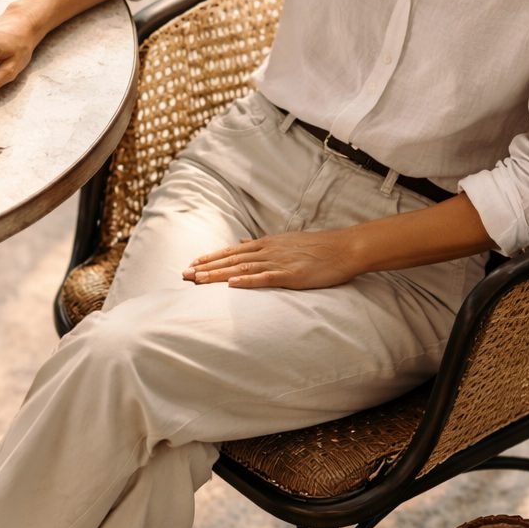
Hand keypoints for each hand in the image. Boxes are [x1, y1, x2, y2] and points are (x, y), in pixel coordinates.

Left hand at [184, 229, 360, 289]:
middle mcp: (268, 251)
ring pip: (241, 269)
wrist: (344, 248)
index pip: (232, 251)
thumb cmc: (318, 248)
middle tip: (184, 275)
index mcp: (267, 244)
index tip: (192, 264)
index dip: (211, 258)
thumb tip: (241, 243)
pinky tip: (231, 285)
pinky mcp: (291, 275)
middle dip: (206, 267)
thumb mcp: (286, 241)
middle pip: (231, 259)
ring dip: (218, 274)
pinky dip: (246, 281)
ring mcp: (279, 262)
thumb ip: (262, 244)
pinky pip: (264, 278)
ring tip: (198, 280)